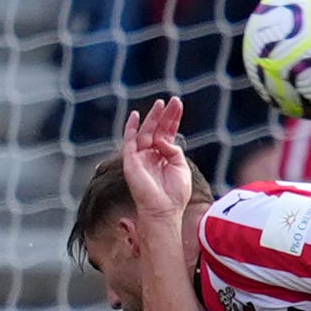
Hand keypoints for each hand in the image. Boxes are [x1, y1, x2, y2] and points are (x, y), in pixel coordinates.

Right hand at [121, 100, 196, 225]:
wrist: (163, 210)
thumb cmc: (175, 194)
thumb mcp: (181, 167)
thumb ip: (174, 151)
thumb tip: (164, 140)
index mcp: (164, 156)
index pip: (168, 133)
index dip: (173, 119)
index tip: (178, 104)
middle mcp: (152, 154)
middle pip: (158, 129)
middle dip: (165, 115)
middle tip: (173, 100)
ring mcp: (141, 157)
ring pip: (146, 132)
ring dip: (153, 117)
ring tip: (160, 103)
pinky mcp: (131, 161)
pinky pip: (129, 141)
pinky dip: (131, 128)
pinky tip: (136, 116)